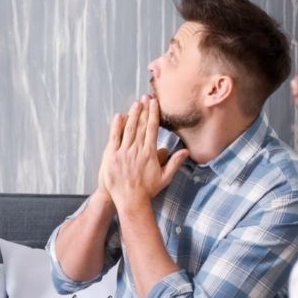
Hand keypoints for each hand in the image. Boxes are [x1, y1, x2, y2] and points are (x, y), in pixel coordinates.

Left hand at [100, 95, 188, 209]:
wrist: (130, 201)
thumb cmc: (148, 190)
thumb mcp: (165, 178)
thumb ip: (175, 162)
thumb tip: (186, 151)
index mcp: (149, 153)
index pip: (152, 129)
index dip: (153, 114)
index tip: (154, 103)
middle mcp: (137, 150)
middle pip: (141, 125)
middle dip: (144, 110)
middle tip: (146, 97)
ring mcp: (123, 152)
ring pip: (128, 129)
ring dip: (132, 114)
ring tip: (135, 103)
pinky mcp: (112, 156)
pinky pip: (114, 138)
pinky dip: (117, 126)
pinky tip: (119, 115)